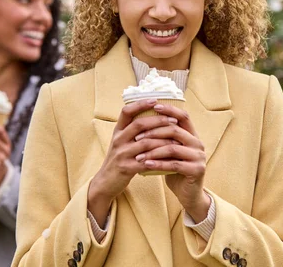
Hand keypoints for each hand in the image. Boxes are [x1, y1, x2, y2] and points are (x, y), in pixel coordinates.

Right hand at [88, 99, 178, 225]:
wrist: (105, 182)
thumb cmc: (119, 159)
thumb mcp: (122, 142)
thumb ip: (133, 130)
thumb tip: (153, 116)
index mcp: (118, 131)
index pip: (126, 111)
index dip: (140, 104)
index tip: (155, 100)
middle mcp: (118, 140)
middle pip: (139, 124)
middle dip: (158, 121)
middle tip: (174, 120)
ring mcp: (121, 154)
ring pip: (145, 143)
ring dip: (163, 140)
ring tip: (177, 139)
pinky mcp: (126, 168)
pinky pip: (146, 161)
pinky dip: (159, 159)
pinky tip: (170, 158)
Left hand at [135, 103, 209, 222]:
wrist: (189, 194)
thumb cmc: (176, 170)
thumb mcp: (170, 151)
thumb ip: (164, 138)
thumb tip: (144, 121)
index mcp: (192, 135)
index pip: (183, 116)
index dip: (169, 109)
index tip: (154, 106)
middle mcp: (198, 143)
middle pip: (175, 130)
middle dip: (153, 132)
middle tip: (136, 137)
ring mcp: (199, 157)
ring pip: (172, 147)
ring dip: (152, 150)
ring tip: (137, 154)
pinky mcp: (196, 170)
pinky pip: (174, 164)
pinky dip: (158, 164)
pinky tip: (145, 165)